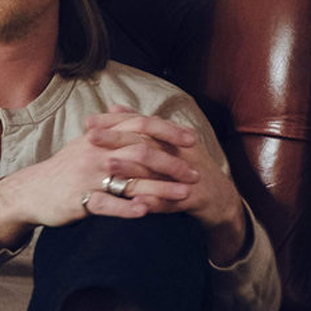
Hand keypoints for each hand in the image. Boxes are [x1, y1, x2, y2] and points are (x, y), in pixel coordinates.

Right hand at [0, 106, 205, 248]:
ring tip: (185, 195)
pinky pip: (106, 204)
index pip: (139, 125)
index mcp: (99, 137)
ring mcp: (86, 177)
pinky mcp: (79, 200)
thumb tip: (127, 111)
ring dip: (160, 187)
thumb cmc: (63, 170)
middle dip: (172, 163)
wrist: (31, 191)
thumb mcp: (85, 144)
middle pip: (140, 152)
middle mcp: (95, 153)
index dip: (167, 130)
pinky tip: (146, 212)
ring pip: (129, 179)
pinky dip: (127, 208)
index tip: (191, 140)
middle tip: (196, 174)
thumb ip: (109, 129)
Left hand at [85, 107, 248, 261]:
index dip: (115, 122)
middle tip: (90, 137)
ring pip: (157, 170)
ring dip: (131, 168)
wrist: (221, 199)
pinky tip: (134, 202)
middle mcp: (182, 151)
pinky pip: (172, 200)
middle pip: (146, 141)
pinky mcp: (196, 198)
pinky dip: (153, 201)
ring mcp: (190, 174)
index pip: (141, 123)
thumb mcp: (166, 146)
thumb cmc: (186, 170)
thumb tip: (115, 107)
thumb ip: (141, 128)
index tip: (88, 122)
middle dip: (117, 139)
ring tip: (107, 166)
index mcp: (173, 138)